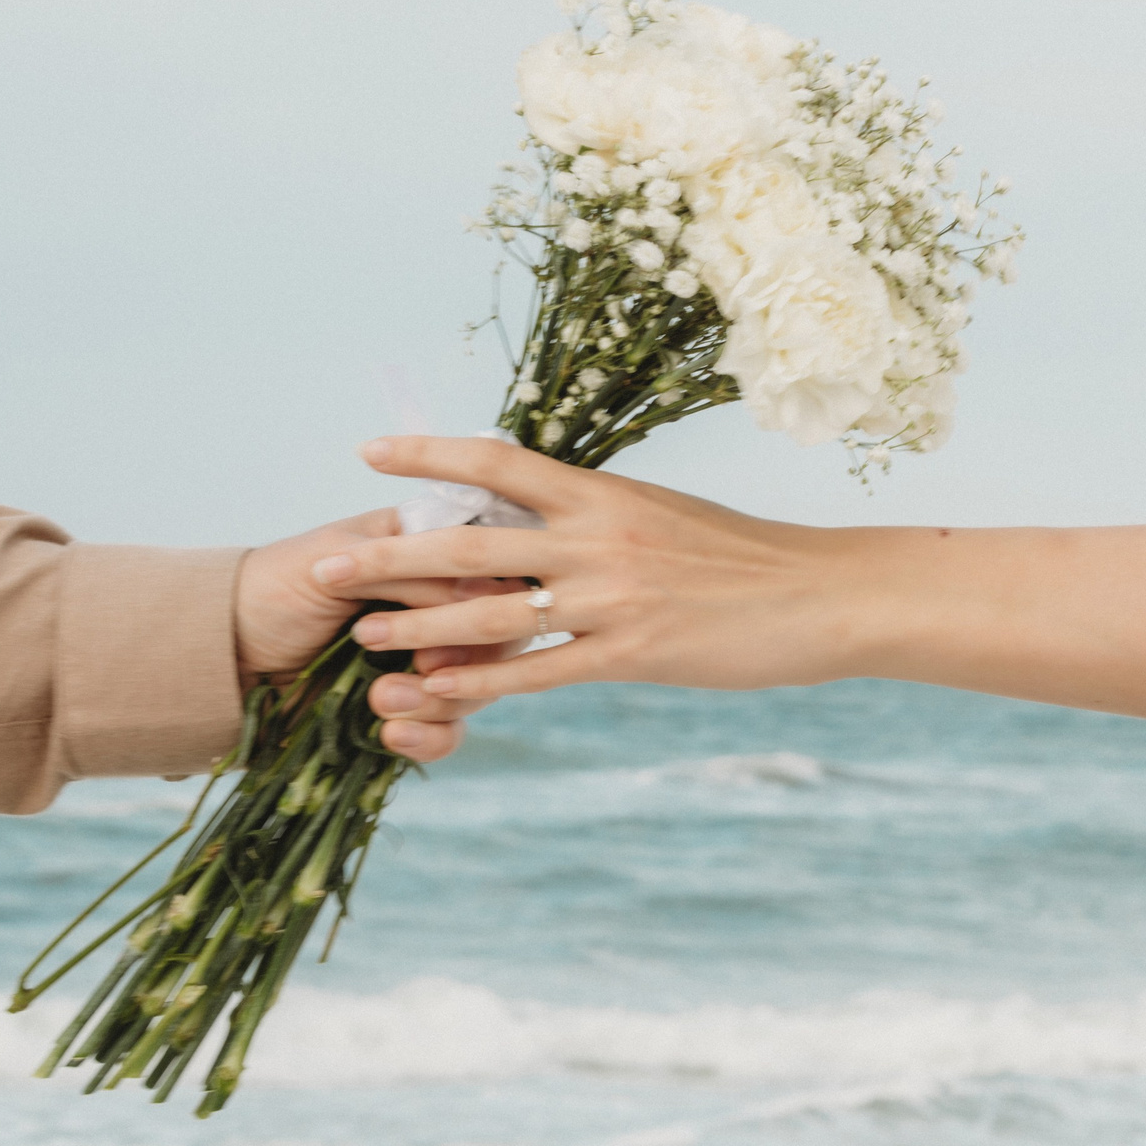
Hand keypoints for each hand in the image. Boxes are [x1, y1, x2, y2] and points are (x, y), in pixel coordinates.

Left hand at [235, 506, 522, 761]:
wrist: (217, 659)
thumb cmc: (270, 591)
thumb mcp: (336, 558)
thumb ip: (409, 566)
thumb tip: (488, 588)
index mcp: (422, 559)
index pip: (489, 577)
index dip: (482, 605)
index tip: (444, 620)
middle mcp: (431, 613)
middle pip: (495, 642)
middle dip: (462, 661)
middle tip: (419, 663)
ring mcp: (419, 668)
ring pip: (474, 693)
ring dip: (433, 701)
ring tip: (379, 699)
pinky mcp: (402, 717)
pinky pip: (446, 737)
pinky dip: (426, 739)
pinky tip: (387, 733)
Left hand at [305, 438, 858, 703]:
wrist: (823, 595)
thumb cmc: (746, 554)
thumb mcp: (664, 512)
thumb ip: (598, 512)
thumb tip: (542, 502)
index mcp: (602, 491)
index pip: (496, 460)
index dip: (428, 455)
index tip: (369, 452)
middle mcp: (596, 536)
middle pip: (469, 542)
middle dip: (388, 555)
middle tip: (321, 566)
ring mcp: (611, 597)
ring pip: (490, 612)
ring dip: (417, 627)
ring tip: (360, 637)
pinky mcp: (630, 654)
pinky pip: (538, 672)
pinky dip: (482, 683)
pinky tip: (436, 694)